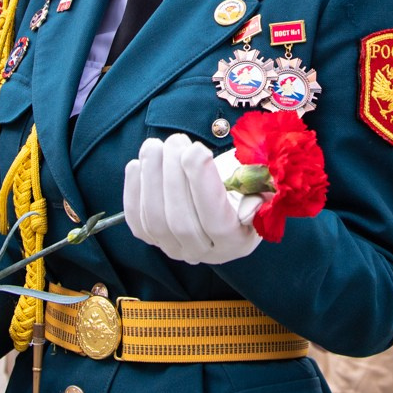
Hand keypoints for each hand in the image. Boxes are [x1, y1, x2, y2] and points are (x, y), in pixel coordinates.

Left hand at [123, 134, 261, 264]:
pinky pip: (137, 221)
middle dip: (173, 176)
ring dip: (151, 179)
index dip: (203, 185)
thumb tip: (246, 193)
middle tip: (175, 140)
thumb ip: (258, 187)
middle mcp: (204, 252)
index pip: (217, 221)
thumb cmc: (243, 189)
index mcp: (236, 242)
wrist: (223, 203)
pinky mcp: (153, 240)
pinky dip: (133, 192)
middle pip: (181, 221)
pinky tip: (137, 165)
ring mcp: (175, 249)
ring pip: (155, 220)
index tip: (196, 150)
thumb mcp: (260, 186)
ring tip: (154, 145)